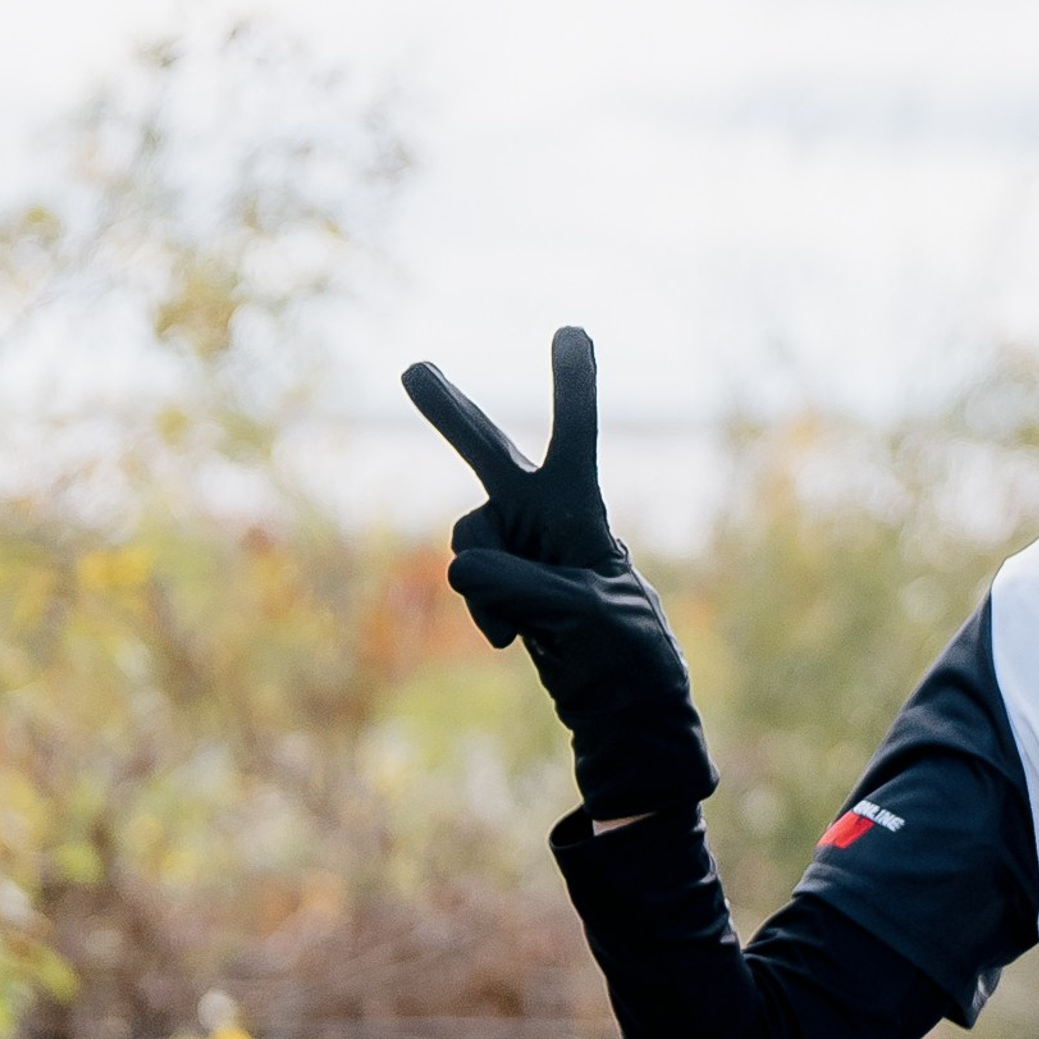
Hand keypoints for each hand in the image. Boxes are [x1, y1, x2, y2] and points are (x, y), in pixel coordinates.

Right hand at [402, 328, 715, 821]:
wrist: (620, 706)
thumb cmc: (623, 655)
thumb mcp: (579, 617)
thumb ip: (517, 583)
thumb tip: (458, 567)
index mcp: (582, 512)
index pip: (576, 440)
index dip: (573, 389)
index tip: (573, 331)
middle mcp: (546, 517)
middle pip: (490, 455)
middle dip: (452, 415)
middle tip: (415, 370)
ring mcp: (520, 548)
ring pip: (467, 540)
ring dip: (483, 584)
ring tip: (520, 627)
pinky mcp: (501, 582)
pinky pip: (467, 581)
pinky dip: (483, 612)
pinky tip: (513, 642)